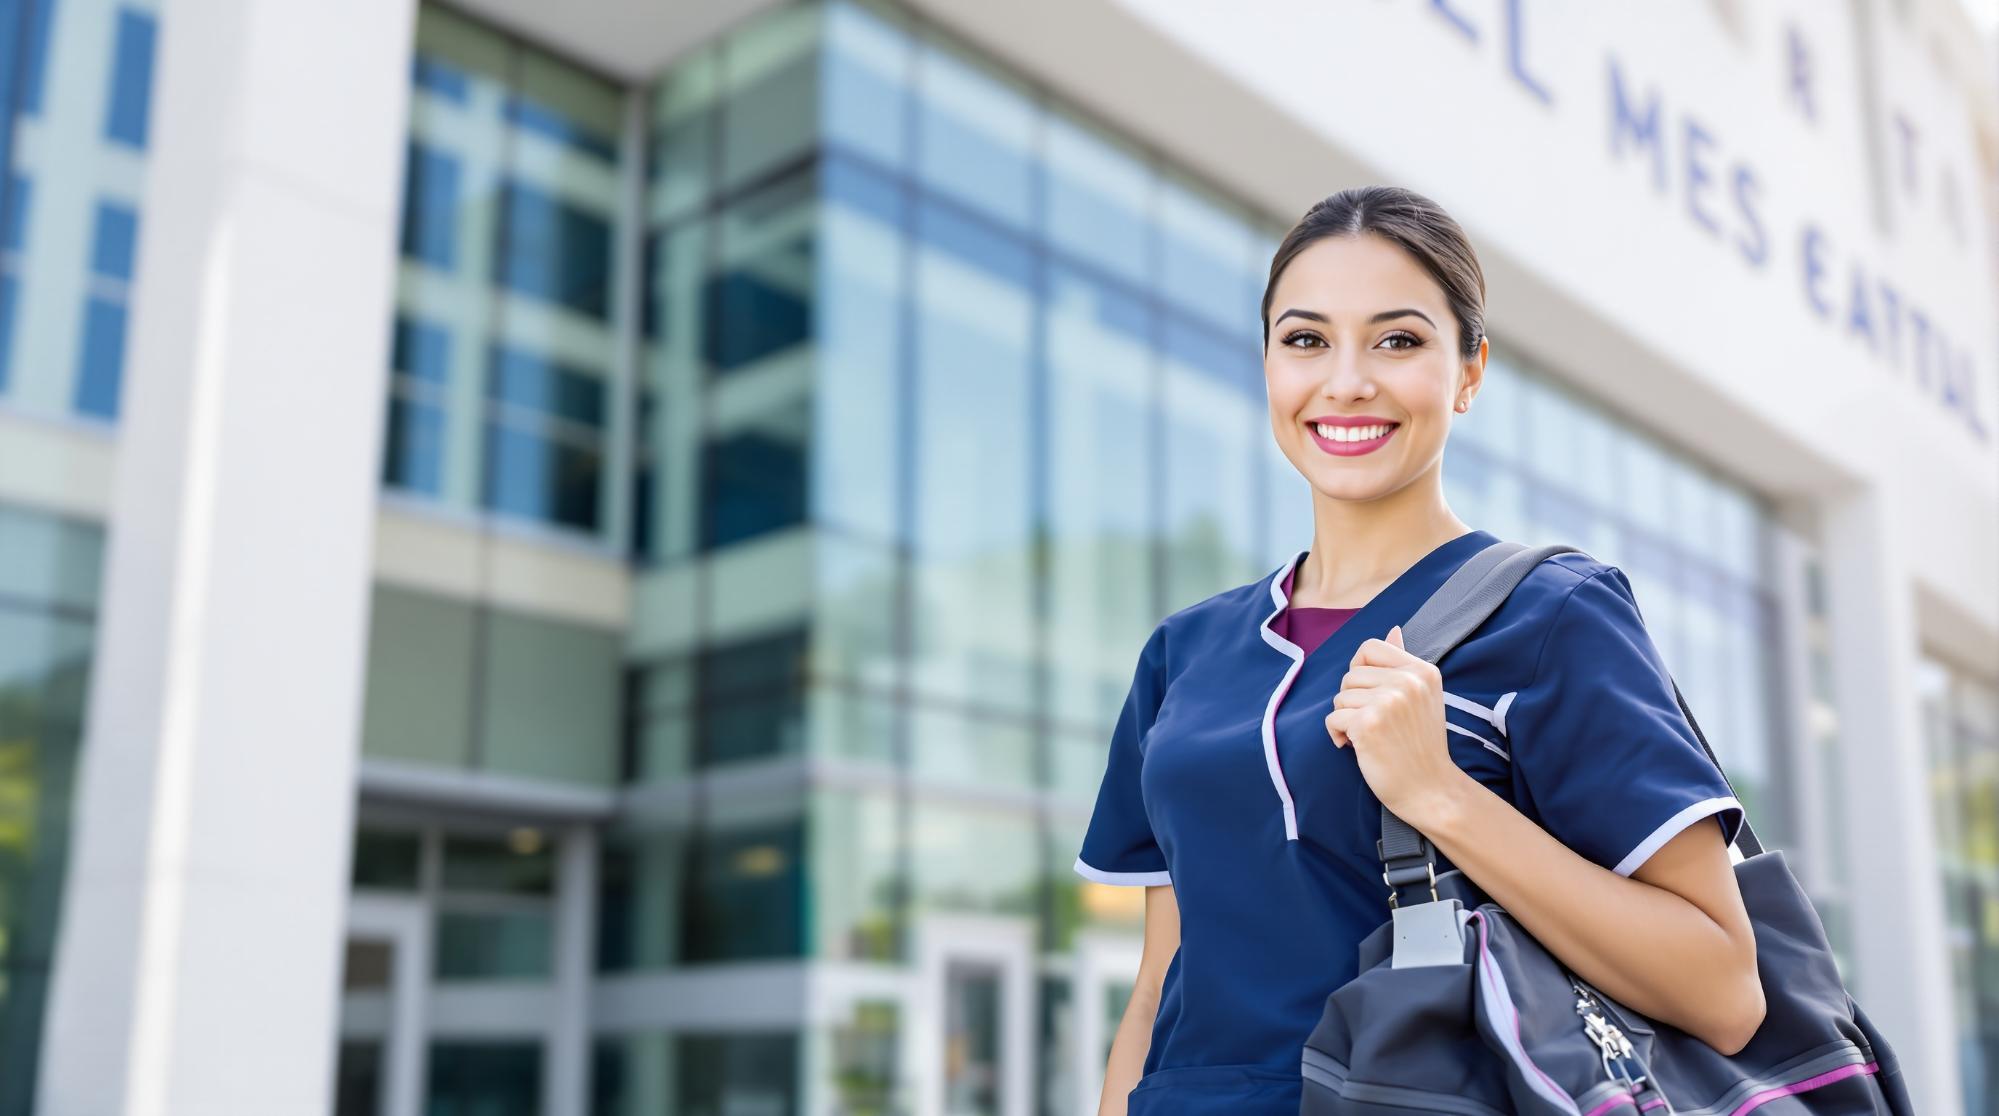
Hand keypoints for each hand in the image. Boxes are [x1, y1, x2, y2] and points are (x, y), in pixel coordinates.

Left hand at [1323, 625, 1461, 830]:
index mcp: (1422, 671)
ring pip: (1340, 697)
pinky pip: (1333, 718)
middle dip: (1353, 700)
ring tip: (1368, 736)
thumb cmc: (1421, 745)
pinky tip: (1356, 747)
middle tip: (1372, 723)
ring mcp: (1388, 701)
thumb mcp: (1422, 697)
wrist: (1431, 789)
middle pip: (1351, 674)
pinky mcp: (1368, 723)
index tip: (1370, 695)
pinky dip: (1338, 735)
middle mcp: (1407, 681)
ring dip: (1346, 719)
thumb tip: (1393, 630)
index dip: (1360, 670)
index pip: (1370, 647)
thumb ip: (1403, 663)